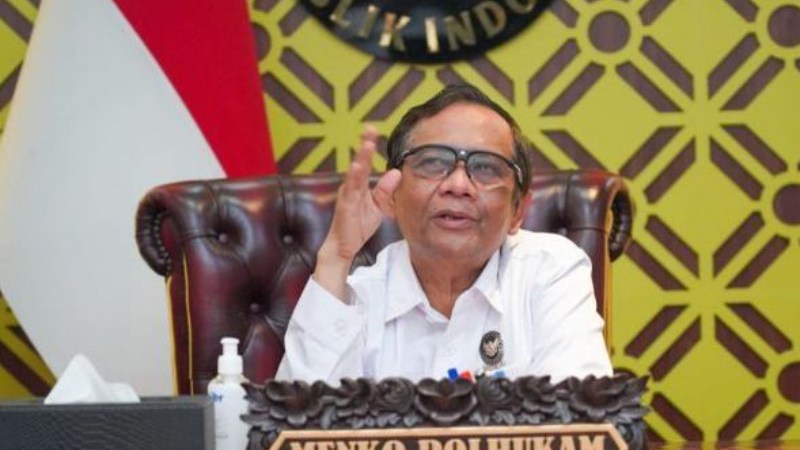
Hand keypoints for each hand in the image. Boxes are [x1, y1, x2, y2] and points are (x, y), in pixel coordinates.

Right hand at [313, 127, 401, 300]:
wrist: (345, 246)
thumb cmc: (358, 225)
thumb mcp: (378, 206)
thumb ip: (385, 190)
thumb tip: (396, 172)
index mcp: (359, 185)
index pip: (366, 163)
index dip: (368, 146)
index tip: (373, 130)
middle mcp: (351, 186)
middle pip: (359, 162)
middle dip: (364, 145)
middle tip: (370, 128)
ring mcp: (347, 195)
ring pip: (354, 173)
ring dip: (360, 158)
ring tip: (367, 144)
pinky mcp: (345, 206)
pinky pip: (350, 191)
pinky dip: (353, 178)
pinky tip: (356, 168)